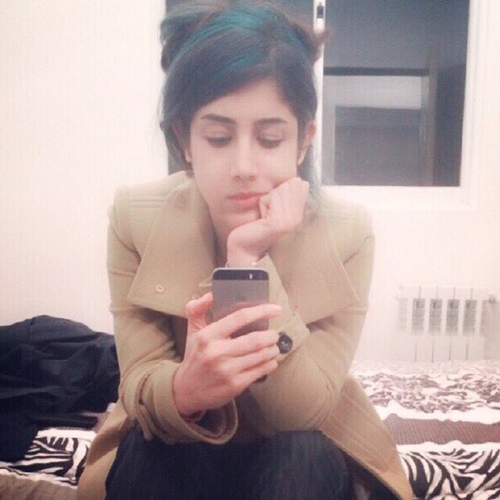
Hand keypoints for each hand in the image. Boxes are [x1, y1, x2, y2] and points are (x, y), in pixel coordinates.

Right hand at [172, 293, 281, 416]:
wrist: (185, 391)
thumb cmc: (194, 357)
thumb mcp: (192, 331)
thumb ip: (197, 309)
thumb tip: (210, 295)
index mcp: (208, 336)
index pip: (240, 317)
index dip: (261, 311)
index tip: (276, 309)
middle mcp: (217, 352)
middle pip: (255, 339)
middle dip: (271, 336)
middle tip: (274, 334)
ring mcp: (227, 370)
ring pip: (261, 355)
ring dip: (273, 350)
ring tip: (273, 347)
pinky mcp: (235, 385)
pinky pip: (261, 371)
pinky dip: (270, 364)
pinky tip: (270, 361)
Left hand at [227, 177, 308, 266]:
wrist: (246, 247)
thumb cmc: (257, 225)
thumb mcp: (274, 207)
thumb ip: (286, 195)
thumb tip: (299, 180)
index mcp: (300, 214)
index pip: (300, 186)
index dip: (283, 190)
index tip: (274, 208)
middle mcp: (298, 218)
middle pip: (289, 186)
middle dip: (274, 194)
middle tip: (268, 212)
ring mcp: (290, 221)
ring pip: (279, 190)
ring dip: (267, 200)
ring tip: (264, 216)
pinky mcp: (278, 223)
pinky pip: (271, 198)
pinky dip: (262, 204)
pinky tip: (261, 218)